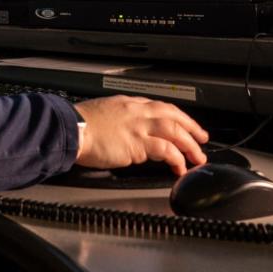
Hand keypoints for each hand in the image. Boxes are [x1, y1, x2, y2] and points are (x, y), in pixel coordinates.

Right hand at [73, 96, 207, 175]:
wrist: (70, 129)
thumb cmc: (78, 125)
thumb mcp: (101, 113)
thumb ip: (118, 120)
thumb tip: (124, 132)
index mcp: (128, 103)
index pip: (159, 107)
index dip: (176, 117)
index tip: (184, 124)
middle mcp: (137, 112)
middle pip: (173, 115)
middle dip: (191, 127)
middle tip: (202, 138)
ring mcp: (139, 127)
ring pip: (175, 131)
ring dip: (190, 145)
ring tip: (198, 157)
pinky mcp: (138, 144)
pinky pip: (166, 150)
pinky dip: (177, 159)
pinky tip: (180, 168)